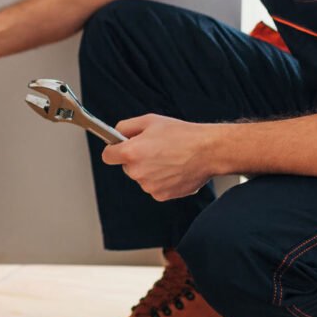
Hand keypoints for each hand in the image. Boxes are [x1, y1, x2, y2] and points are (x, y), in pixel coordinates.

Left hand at [101, 114, 217, 201]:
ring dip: (150, 170)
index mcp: (131, 152)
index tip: (120, 148)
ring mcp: (149, 186)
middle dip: (136, 159)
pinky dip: (162, 180)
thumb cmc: (182, 135)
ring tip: (168, 158)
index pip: (108, 156)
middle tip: (155, 149)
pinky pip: (154, 186)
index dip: (114, 150)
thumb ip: (126, 127)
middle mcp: (137, 172)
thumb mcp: (150, 121)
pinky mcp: (161, 195)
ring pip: (142, 177)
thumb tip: (116, 134)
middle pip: (126, 167)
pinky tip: (174, 168)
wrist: (208, 151)